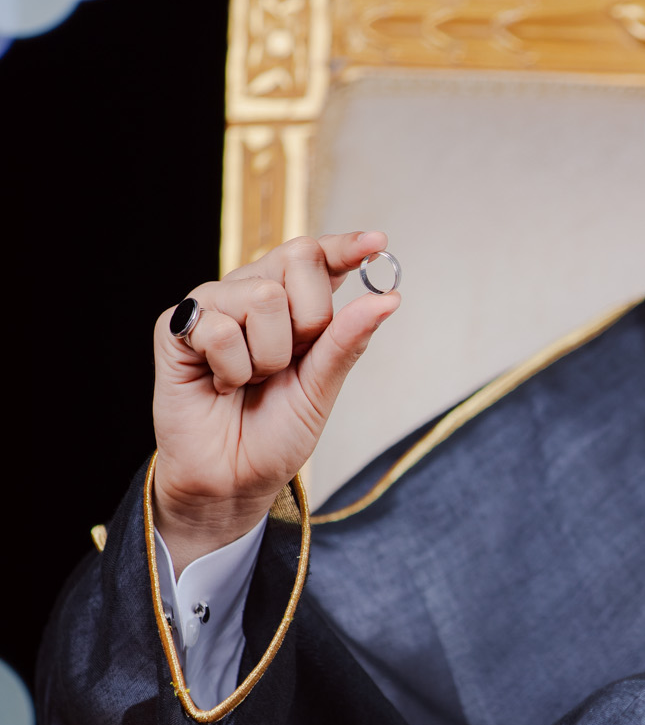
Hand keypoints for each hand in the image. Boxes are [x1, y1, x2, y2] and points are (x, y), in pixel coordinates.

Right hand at [152, 231, 398, 572]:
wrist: (233, 479)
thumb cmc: (275, 435)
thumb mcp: (322, 388)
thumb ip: (347, 340)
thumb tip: (388, 297)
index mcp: (291, 304)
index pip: (319, 256)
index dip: (347, 246)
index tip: (377, 244)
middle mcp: (251, 292)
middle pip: (298, 258)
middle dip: (310, 319)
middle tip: (289, 362)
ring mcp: (213, 305)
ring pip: (263, 296)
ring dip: (268, 355)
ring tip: (249, 381)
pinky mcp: (175, 326)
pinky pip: (220, 327)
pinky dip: (231, 369)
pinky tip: (220, 385)